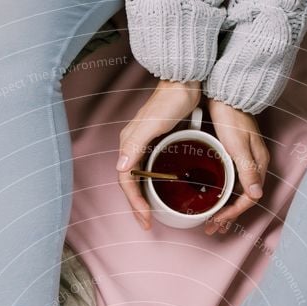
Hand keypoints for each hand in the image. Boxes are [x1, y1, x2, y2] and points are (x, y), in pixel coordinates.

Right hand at [116, 79, 200, 228]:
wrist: (185, 80)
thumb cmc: (171, 101)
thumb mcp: (152, 124)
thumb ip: (135, 145)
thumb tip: (121, 168)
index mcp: (129, 145)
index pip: (126, 182)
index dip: (134, 203)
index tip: (146, 219)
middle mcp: (133, 147)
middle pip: (131, 184)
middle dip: (137, 206)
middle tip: (146, 224)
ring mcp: (145, 146)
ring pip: (139, 179)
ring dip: (143, 198)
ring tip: (150, 214)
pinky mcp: (157, 144)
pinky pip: (150, 170)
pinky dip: (153, 186)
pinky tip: (162, 192)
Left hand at [204, 101, 269, 235]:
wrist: (227, 92)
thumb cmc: (231, 116)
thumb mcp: (238, 145)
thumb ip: (247, 170)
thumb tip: (256, 195)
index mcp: (258, 164)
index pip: (248, 199)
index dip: (232, 213)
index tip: (216, 221)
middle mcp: (255, 165)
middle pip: (243, 199)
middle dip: (228, 217)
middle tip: (211, 228)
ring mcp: (246, 160)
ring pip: (237, 193)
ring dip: (226, 209)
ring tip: (213, 221)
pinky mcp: (236, 155)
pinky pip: (232, 182)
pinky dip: (224, 195)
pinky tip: (214, 200)